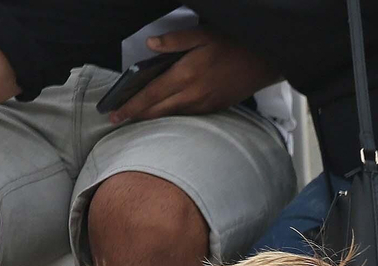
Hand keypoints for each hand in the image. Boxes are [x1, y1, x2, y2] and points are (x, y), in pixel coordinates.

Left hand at [110, 28, 280, 123]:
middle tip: (118, 120)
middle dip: (136, 116)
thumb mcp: (202, 34)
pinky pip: (187, 115)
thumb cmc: (233, 46)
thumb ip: (174, 40)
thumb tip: (150, 44)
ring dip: (153, 117)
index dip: (131, 106)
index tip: (115, 114)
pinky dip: (171, 115)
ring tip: (136, 116)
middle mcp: (193, 95)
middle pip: (158, 111)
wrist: (263, 63)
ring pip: (172, 115)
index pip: (151, 94)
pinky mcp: (214, 108)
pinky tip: (164, 112)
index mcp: (186, 75)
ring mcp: (204, 104)